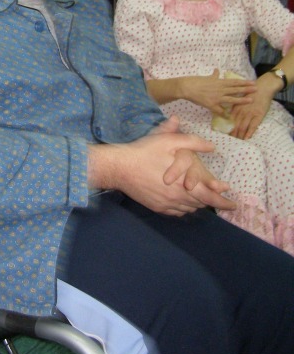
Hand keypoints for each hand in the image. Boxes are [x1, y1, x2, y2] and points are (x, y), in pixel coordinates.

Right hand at [90, 116, 234, 215]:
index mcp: (184, 184)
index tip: (234, 204)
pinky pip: (176, 212)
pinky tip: (184, 204)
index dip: (223, 201)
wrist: (119, 168)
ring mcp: (165, 204)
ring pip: (189, 209)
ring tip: (204, 201)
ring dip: (198, 205)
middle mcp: (177, 198)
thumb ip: (192, 142)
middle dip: (213, 203)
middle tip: (222, 203)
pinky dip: (184, 209)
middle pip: (201, 205)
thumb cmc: (144, 152)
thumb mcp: (168, 141)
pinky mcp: (156, 207)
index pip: (210, 197)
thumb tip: (211, 146)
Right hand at [180, 69, 255, 113]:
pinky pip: (220, 111)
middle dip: (246, 89)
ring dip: (241, 100)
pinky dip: (224, 114)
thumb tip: (217, 70)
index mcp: (219, 82)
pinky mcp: (211, 104)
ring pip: (231, 99)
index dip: (244, 82)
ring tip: (251, 100)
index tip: (252, 82)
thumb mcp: (207, 77)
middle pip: (236, 89)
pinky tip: (230, 118)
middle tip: (256, 89)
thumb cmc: (196, 81)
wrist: (187, 87)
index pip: (234, 82)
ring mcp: (216, 97)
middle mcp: (220, 89)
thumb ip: (214, 75)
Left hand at [229, 75, 275, 138]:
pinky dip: (249, 133)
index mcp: (236, 108)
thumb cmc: (250, 94)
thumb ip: (234, 108)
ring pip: (243, 127)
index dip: (227, 128)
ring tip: (238, 142)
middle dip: (232, 134)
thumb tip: (228, 115)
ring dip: (240, 135)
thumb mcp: (239, 100)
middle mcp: (241, 112)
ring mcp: (250, 114)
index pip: (229, 120)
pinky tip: (247, 138)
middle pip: (235, 125)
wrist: (262, 88)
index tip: (225, 134)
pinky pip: (253, 126)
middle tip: (230, 141)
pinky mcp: (258, 115)